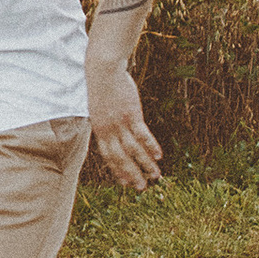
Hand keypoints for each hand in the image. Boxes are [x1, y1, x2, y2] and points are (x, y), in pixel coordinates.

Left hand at [88, 67, 164, 190]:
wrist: (102, 69)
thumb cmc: (101, 86)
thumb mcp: (99, 107)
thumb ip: (106, 121)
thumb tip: (113, 130)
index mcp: (99, 128)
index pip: (108, 156)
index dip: (117, 170)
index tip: (124, 182)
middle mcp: (108, 129)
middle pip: (120, 158)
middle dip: (131, 174)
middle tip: (141, 188)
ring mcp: (120, 122)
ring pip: (133, 149)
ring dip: (145, 164)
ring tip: (156, 176)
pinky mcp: (131, 114)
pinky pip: (142, 134)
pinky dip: (151, 146)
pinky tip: (159, 156)